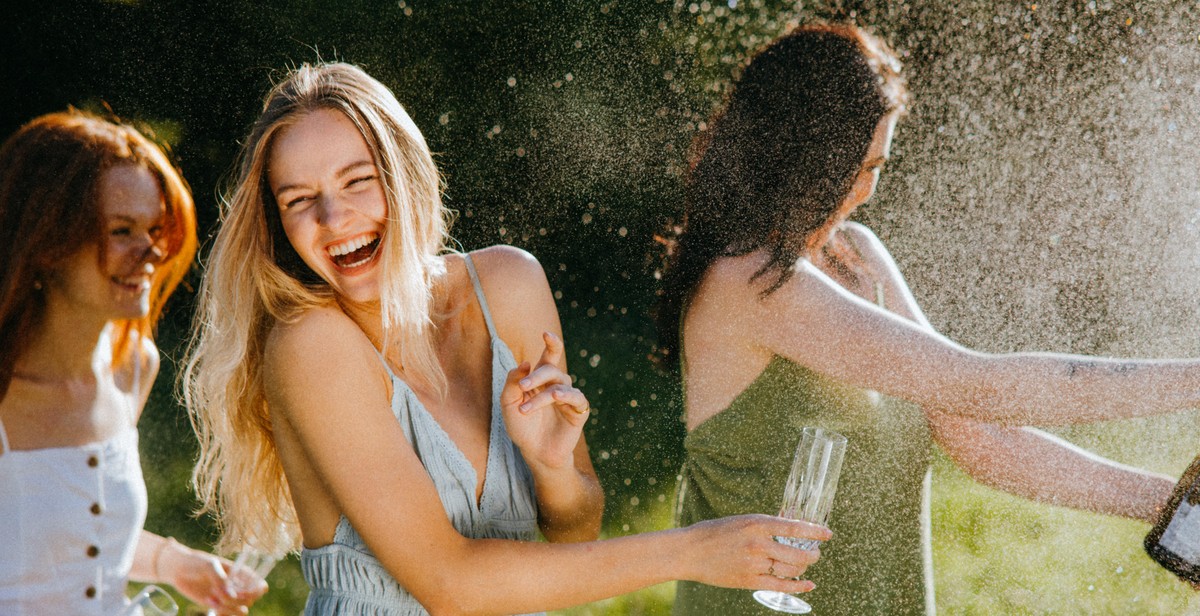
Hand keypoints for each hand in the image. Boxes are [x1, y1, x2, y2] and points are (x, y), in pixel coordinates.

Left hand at [159, 541, 266, 614]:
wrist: (179, 570)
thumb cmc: (196, 563)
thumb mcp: (209, 566)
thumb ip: (221, 579)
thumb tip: (232, 596)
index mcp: (241, 573)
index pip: (260, 585)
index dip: (256, 592)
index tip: (241, 592)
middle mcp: (238, 586)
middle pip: (250, 600)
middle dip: (235, 600)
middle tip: (217, 591)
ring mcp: (228, 597)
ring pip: (241, 611)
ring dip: (228, 609)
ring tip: (213, 601)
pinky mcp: (218, 605)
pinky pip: (228, 615)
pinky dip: (222, 613)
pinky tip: (210, 604)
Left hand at [501, 331, 589, 468]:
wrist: (534, 453)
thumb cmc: (522, 428)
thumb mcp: (509, 404)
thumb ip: (513, 382)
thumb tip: (526, 362)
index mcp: (541, 379)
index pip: (549, 356)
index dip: (551, 343)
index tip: (545, 333)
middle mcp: (556, 385)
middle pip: (552, 369)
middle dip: (537, 375)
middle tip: (524, 386)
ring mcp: (568, 398)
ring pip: (559, 386)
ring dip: (542, 396)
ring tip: (526, 409)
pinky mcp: (578, 412)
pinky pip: (576, 398)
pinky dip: (566, 395)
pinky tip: (555, 396)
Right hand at [680, 514, 830, 592]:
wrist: (690, 551)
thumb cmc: (714, 533)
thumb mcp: (741, 521)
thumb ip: (764, 526)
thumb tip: (788, 527)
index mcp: (757, 523)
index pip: (795, 528)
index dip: (815, 532)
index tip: (827, 534)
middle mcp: (759, 544)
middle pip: (798, 553)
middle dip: (813, 555)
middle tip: (816, 554)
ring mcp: (755, 564)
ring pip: (792, 569)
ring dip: (804, 568)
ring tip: (806, 565)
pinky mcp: (749, 580)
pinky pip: (780, 585)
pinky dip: (798, 586)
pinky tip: (808, 585)